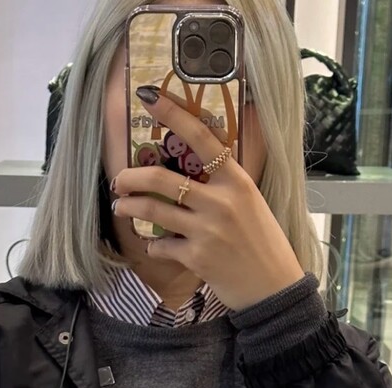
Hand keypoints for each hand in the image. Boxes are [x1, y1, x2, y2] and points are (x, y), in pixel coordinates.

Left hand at [110, 87, 305, 311]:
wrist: (273, 286)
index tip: (148, 97)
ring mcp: (207, 230)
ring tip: (121, 206)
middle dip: (132, 177)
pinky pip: (161, 246)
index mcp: (236, 180)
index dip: (172, 113)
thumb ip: (223, 185)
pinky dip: (153, 245)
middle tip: (118, 179)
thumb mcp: (250, 202)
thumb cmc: (262, 242)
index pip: (201, 136)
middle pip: (163, 179)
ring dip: (131, 208)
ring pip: (154, 211)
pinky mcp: (197, 257)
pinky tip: (154, 245)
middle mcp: (220, 201)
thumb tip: (191, 170)